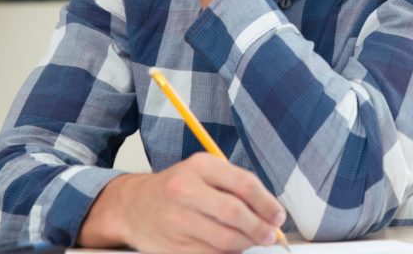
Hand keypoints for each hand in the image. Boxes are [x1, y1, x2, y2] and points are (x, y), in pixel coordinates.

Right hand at [79, 153, 286, 252]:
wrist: (134, 206)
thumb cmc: (178, 187)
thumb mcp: (205, 172)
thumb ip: (237, 187)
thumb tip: (270, 213)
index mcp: (200, 166)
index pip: (245, 185)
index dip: (267, 204)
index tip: (278, 216)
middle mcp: (185, 191)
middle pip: (235, 213)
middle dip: (260, 228)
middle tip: (271, 235)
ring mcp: (177, 220)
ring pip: (225, 240)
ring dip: (246, 243)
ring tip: (252, 240)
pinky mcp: (173, 246)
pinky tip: (230, 247)